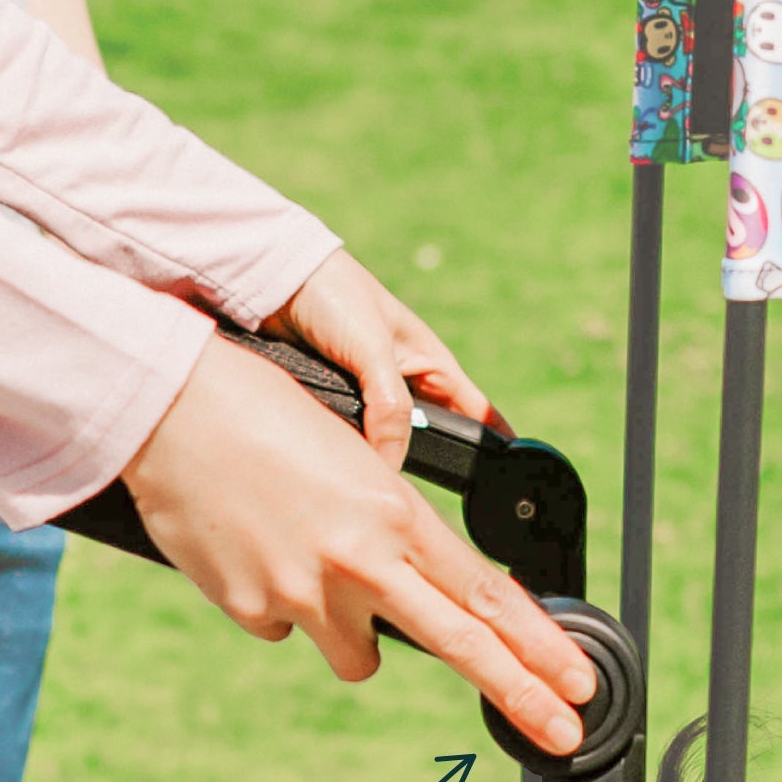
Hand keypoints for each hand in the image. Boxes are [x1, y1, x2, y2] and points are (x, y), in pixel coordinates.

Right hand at [122, 334, 594, 754]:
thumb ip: (385, 528)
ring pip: (357, 655)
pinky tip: (251, 547)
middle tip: (564, 733)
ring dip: (350, 630)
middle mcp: (357, 561)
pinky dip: (275, 600)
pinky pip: (281, 627)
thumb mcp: (348, 457)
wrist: (165, 408)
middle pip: (459, 644)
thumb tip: (404, 586)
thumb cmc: (255, 411)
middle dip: (521, 694)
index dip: (540, 645)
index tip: (576, 682)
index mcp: (393, 513)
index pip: (486, 593)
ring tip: (310, 564)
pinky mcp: (247, 609)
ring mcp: (301, 593)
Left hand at [265, 248, 512, 468]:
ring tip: (374, 491)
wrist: (275, 283)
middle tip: (412, 498)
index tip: (505, 477)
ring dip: (379, 461)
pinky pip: (350, 439)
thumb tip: (393, 461)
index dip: (493, 441)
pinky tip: (339, 470)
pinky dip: (347, 452)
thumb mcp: (371, 350)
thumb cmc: (336, 297)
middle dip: (425, 464)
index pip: (474, 411)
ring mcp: (369, 396)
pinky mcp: (335, 403)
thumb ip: (388, 405)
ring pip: (384, 443)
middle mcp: (404, 383)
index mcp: (430, 364)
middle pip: (427, 438)